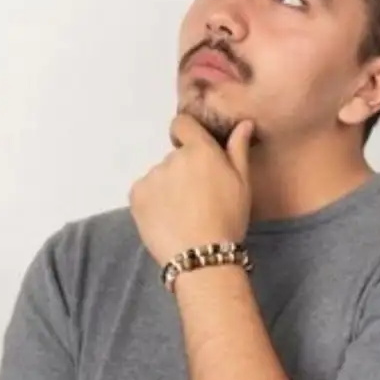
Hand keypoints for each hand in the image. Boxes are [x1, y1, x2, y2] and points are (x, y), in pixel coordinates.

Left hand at [129, 113, 253, 265]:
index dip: (185, 134)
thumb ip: (238, 150)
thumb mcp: (242, 184)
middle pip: (173, 158)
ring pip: (159, 177)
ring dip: (167, 189)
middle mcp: (172, 158)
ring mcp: (151, 177)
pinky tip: (166, 220)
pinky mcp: (136, 196)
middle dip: (182, 172)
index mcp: (199, 150)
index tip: (192, 152)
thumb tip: (243, 124)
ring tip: (181, 215)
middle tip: (195, 200)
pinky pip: (144, 192)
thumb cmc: (228, 220)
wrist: (201, 256)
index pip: (181, 124)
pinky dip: (152, 202)